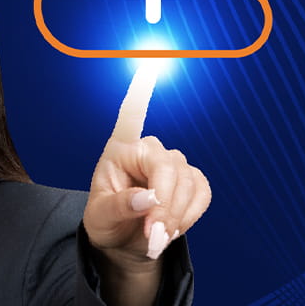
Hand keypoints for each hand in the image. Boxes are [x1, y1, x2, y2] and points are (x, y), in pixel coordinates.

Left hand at [82, 62, 211, 271]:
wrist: (126, 243)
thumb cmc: (106, 225)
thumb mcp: (101, 220)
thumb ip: (120, 207)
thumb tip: (149, 198)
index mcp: (119, 150)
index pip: (132, 115)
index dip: (142, 91)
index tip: (150, 62)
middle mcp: (148, 150)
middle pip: (168, 167)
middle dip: (164, 205)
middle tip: (152, 236)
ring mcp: (173, 163)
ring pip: (188, 183)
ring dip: (175, 216)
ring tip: (155, 238)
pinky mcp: (192, 180)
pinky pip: (203, 193)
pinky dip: (189, 216)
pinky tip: (171, 229)